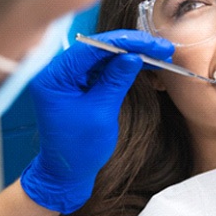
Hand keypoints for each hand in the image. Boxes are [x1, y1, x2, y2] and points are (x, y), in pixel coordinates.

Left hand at [20, 29, 173, 213]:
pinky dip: (123, 66)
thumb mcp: (101, 113)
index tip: (150, 43)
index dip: (124, 43)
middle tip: (160, 48)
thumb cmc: (78, 149)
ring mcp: (68, 76)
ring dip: (131, 54)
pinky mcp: (78, 83)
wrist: (66, 173)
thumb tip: (133, 56)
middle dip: (131, 46)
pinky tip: (144, 63)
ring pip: (103, 56)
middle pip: (98, 48)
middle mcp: (58, 71)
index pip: (91, 48)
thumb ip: (116, 80)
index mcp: (54, 76)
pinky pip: (103, 68)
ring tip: (158, 54)